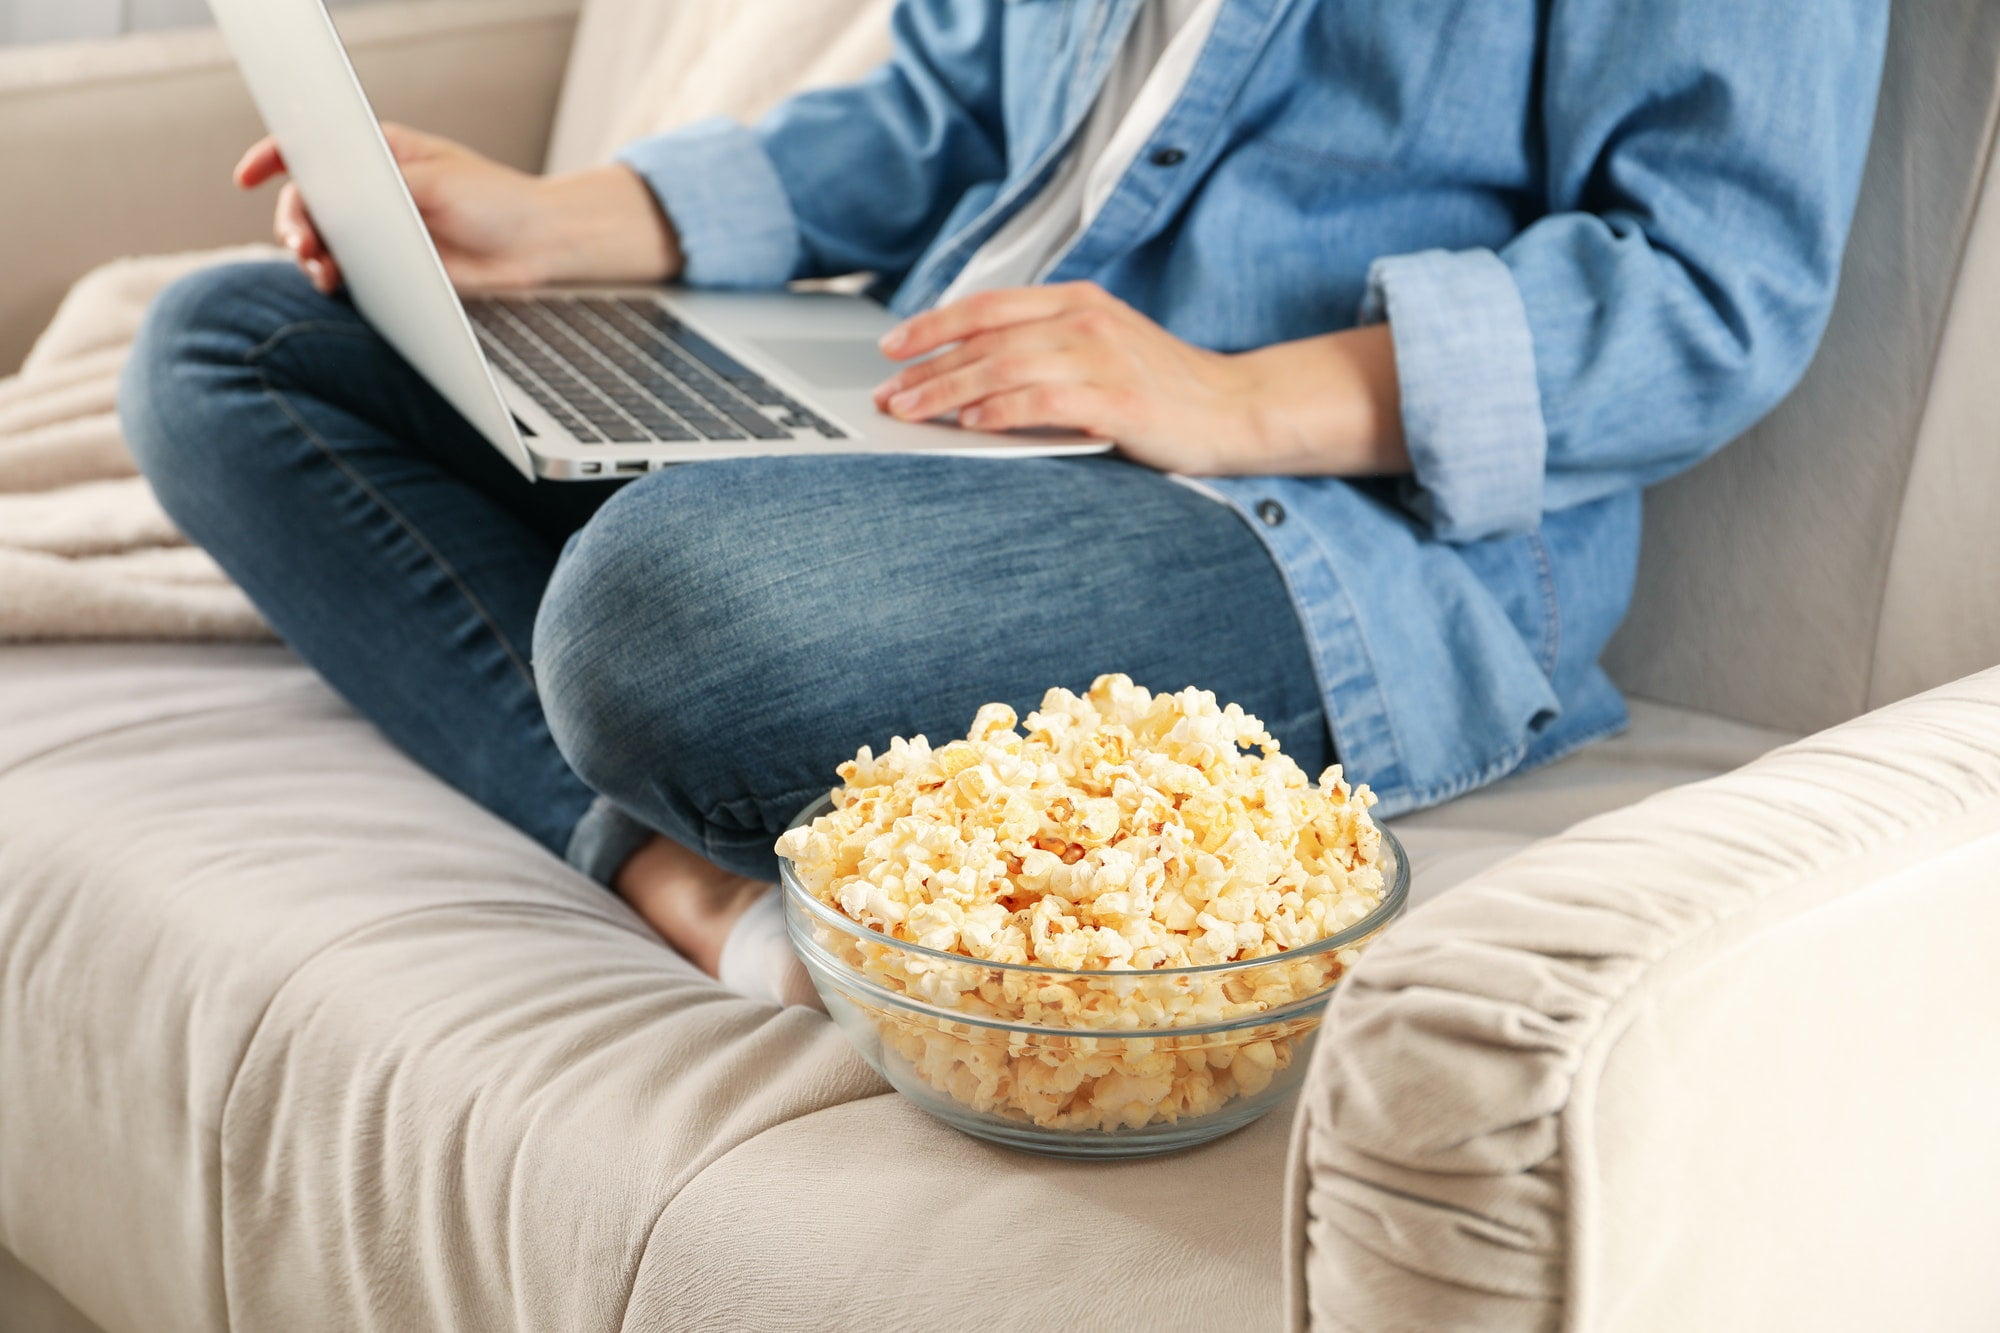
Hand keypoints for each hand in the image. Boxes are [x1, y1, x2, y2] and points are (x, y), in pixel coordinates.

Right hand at [234, 123, 680, 295]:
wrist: (539, 247)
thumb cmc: (499, 201)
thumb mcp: (438, 182)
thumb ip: (384, 187)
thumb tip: (336, 195)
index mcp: (382, 153)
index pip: (313, 146)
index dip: (273, 157)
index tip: (247, 175)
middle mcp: (373, 190)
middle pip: (309, 199)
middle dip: (294, 219)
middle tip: (301, 241)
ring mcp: (380, 231)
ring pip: (322, 239)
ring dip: (308, 252)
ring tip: (316, 264)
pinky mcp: (392, 269)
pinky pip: (347, 273)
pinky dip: (331, 277)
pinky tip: (330, 283)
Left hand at [873, 281, 1408, 476]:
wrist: (1238, 410)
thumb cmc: (1166, 391)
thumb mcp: (1104, 352)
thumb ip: (1048, 351)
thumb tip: (973, 377)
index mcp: (1078, 302)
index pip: (988, 306)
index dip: (933, 324)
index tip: (891, 348)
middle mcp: (1085, 320)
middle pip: (984, 338)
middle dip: (926, 368)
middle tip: (885, 395)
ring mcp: (1102, 357)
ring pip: (1003, 366)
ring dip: (947, 392)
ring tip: (908, 412)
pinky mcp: (1117, 399)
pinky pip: (1043, 400)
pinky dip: (1000, 410)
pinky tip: (969, 426)